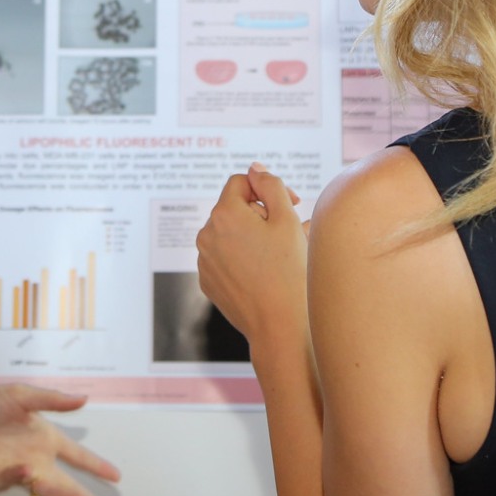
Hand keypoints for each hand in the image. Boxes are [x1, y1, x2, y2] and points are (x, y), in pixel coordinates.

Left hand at [0, 386, 120, 495]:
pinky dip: (22, 477)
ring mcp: (19, 471)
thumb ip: (52, 400)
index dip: (96, 466)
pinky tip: (26, 470)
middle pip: (69, 485)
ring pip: (50, 491)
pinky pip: (16, 481)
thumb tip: (84, 398)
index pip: (78, 456)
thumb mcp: (21, 395)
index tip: (116, 477)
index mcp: (45, 437)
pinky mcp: (0, 479)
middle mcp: (37, 457)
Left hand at [196, 163, 308, 348]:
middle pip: (235, 209)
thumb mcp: (287, 219)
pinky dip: (243, 258)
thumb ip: (270, 185)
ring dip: (253, 237)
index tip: (292, 205)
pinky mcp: (208, 282)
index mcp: (223, 214)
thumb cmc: (288, 272)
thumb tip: (254, 169)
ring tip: (279, 256)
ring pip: (230, 235)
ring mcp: (204, 260)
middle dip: (261, 215)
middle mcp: (206, 235)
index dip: (267, 189)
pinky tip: (265, 274)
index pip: (242, 182)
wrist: (279, 325)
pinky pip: (225, 258)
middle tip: (289, 234)